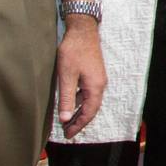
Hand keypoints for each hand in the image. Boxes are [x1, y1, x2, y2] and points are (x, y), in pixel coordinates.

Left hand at [55, 20, 105, 138]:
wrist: (82, 30)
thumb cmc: (73, 51)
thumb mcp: (66, 76)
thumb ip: (67, 98)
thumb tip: (65, 118)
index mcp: (95, 87)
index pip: (88, 113)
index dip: (78, 125)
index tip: (68, 134)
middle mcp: (100, 84)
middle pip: (91, 109)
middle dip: (79, 121)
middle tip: (67, 131)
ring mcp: (98, 78)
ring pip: (90, 101)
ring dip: (79, 111)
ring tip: (67, 120)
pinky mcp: (94, 73)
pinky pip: (88, 93)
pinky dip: (80, 101)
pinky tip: (71, 101)